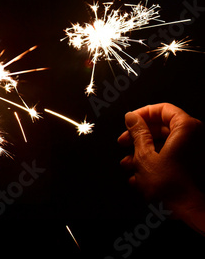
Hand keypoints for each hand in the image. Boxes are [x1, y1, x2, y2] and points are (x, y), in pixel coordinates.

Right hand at [118, 103, 204, 234]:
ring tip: (128, 165)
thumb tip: (131, 117)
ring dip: (143, 152)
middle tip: (123, 143)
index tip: (128, 122)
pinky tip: (139, 177)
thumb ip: (137, 132)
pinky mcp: (193, 165)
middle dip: (139, 137)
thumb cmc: (170, 185)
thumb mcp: (144, 155)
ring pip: (165, 143)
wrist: (189, 211)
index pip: (162, 109)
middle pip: (163, 126)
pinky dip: (155, 162)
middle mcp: (195, 137)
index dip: (142, 114)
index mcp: (186, 128)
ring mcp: (195, 152)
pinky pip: (172, 156)